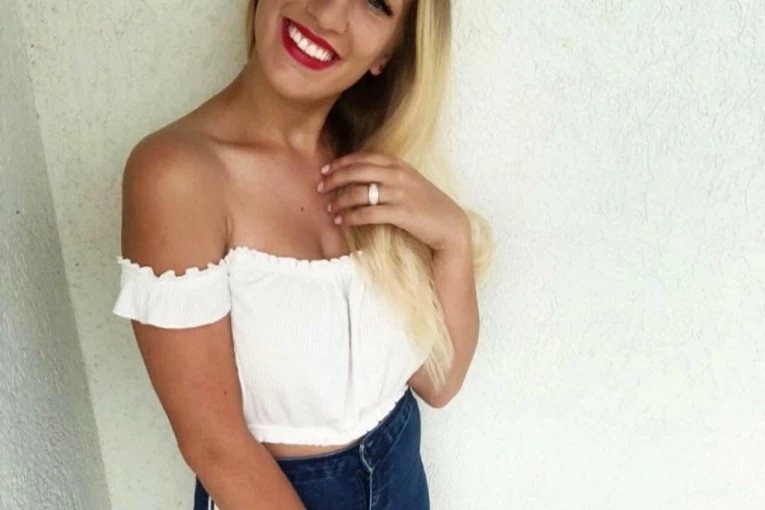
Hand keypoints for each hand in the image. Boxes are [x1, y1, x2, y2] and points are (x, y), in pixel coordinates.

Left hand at [317, 152, 469, 255]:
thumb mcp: (409, 183)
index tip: (325, 170)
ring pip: (359, 193)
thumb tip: (359, 177)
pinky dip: (351, 217)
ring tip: (329, 209)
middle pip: (356, 172)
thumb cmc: (426, 206)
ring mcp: (400, 194)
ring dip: (339, 201)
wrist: (450, 226)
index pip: (363, 158)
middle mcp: (398, 175)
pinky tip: (341, 221)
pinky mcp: (401, 213)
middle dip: (334, 179)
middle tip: (319, 188)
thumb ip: (388, 176)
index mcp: (399, 165)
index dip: (340, 163)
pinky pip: (368, 213)